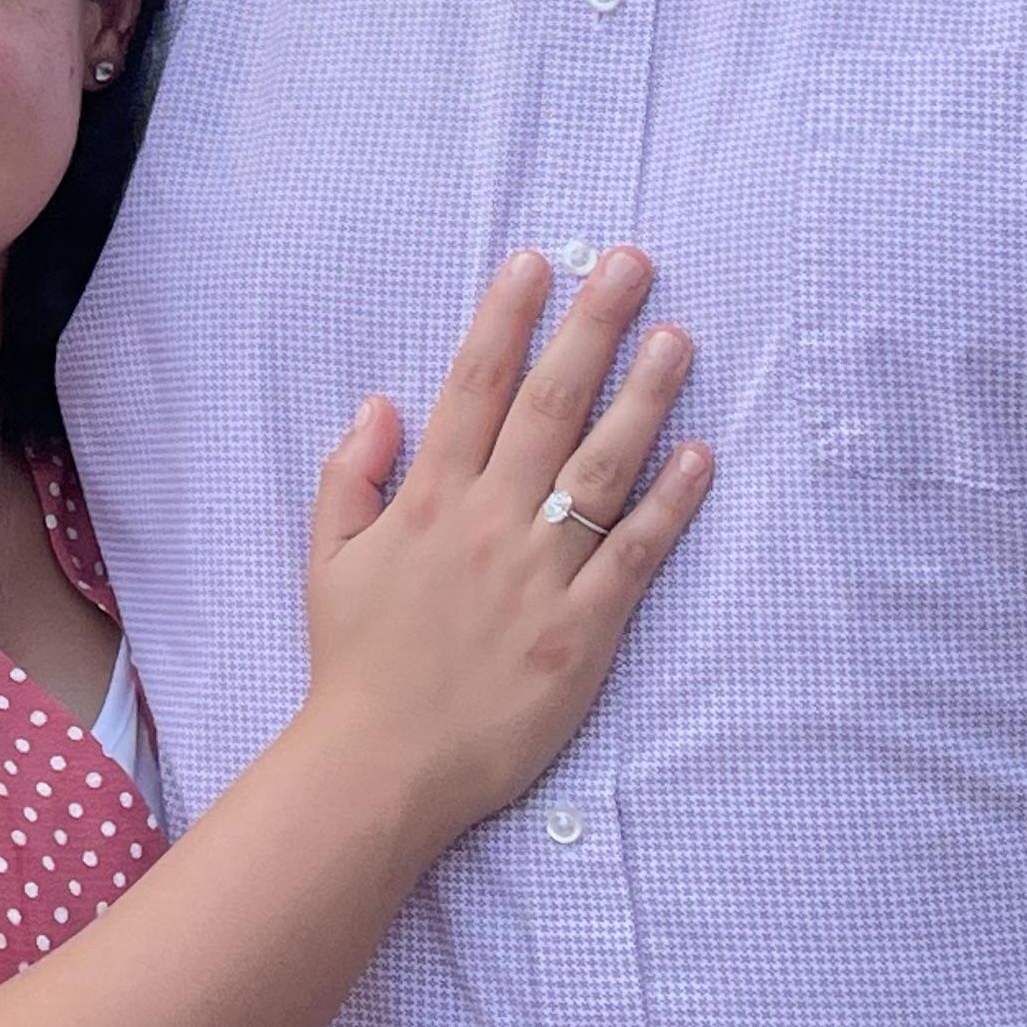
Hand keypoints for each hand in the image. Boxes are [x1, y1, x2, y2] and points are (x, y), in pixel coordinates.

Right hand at [293, 249, 708, 850]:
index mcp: (428, 498)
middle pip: (549, 405)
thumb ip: (350, 474)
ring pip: (601, 466)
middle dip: (591, 328)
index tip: (537, 263)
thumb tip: (382, 404)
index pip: (474, 385)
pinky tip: (698, 455)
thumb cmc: (355, 660)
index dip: (506, 319)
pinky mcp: (584, 630)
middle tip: (632, 266)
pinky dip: (669, 502)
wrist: (384, 763)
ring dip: (643, 397)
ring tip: (679, 339)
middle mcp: (488, 521)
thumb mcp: (328, 557)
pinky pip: (635, 553)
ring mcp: (541, 574)